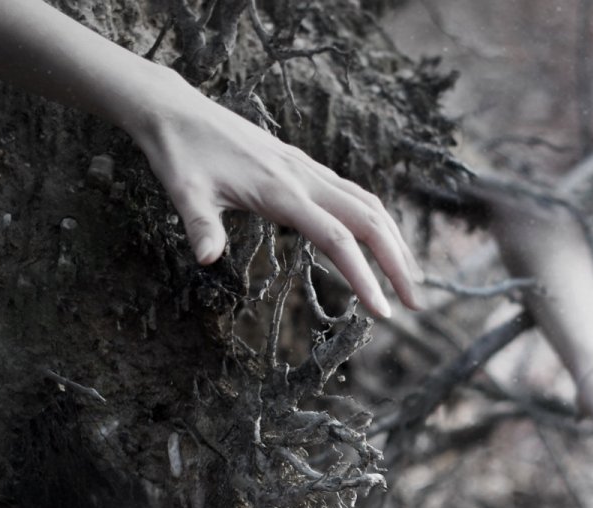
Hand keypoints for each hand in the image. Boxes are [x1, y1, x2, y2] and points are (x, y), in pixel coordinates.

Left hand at [129, 83, 421, 318]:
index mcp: (280, 189)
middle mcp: (303, 178)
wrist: (177, 111)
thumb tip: (206, 258)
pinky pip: (353, 194)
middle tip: (415, 305)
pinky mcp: (303, 167)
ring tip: (408, 279)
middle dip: (397, 263)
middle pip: (368, 220)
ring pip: (368, 204)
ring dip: (394, 241)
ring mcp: (307, 170)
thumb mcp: (183, 190)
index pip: (335, 238)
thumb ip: (200, 224)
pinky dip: (376, 221)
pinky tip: (380, 241)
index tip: (381, 312)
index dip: (363, 275)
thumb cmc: (180, 153)